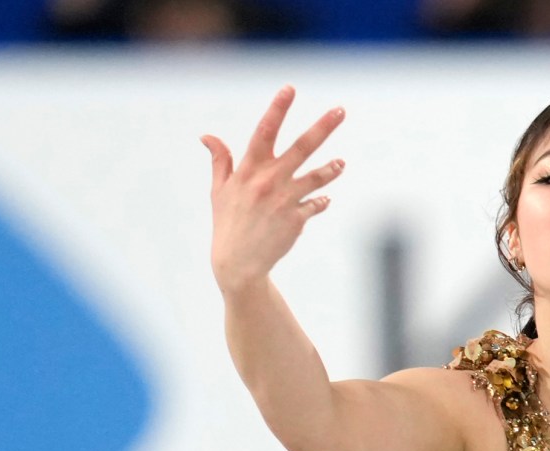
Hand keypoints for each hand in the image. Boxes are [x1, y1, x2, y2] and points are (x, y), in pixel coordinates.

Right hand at [201, 87, 346, 294]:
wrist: (238, 262)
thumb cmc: (228, 222)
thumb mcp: (220, 190)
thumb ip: (220, 161)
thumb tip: (207, 136)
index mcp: (249, 169)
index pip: (265, 131)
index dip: (278, 109)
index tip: (290, 89)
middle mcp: (269, 181)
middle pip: (301, 148)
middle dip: (322, 127)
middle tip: (340, 110)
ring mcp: (285, 200)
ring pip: (316, 177)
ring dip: (331, 169)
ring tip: (342, 163)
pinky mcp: (296, 220)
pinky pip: (315, 205)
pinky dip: (321, 201)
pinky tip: (325, 199)